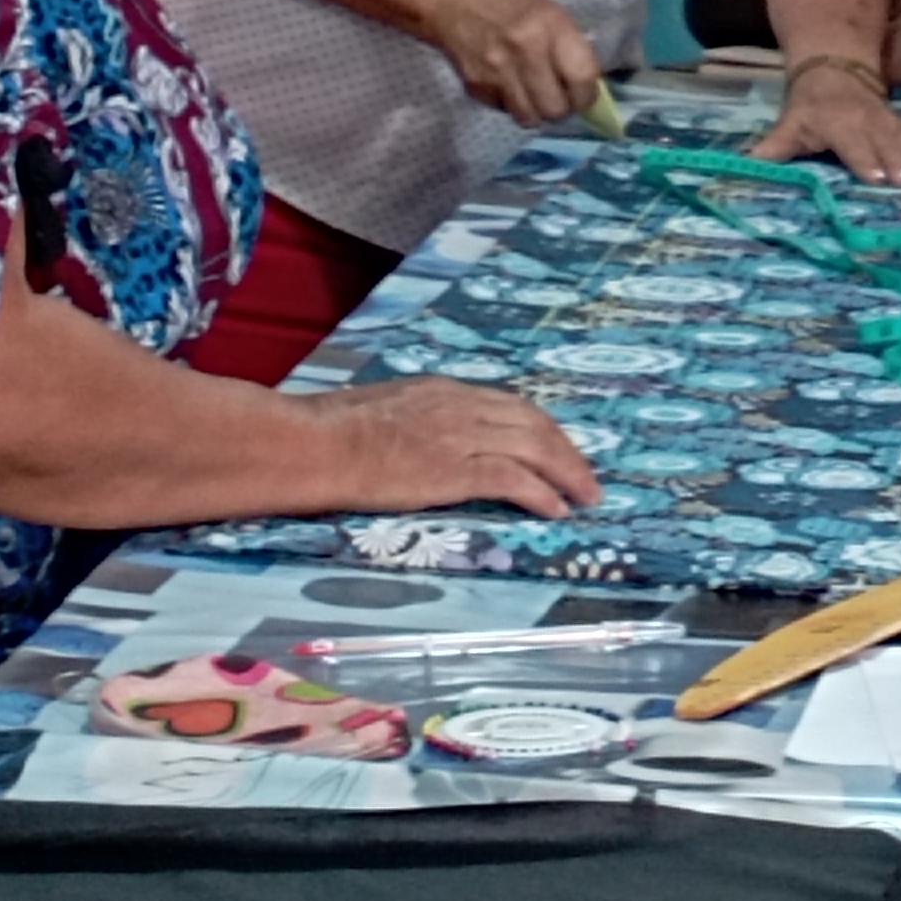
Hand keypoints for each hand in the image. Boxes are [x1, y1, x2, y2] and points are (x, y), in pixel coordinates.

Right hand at [301, 376, 604, 517]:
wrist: (313, 443)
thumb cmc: (329, 431)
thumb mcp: (381, 410)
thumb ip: (412, 420)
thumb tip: (418, 437)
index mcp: (443, 391)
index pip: (509, 405)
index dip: (540, 428)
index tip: (557, 448)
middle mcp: (461, 407)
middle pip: (533, 423)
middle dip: (566, 451)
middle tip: (587, 477)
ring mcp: (460, 436)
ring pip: (533, 447)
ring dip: (567, 473)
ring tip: (586, 497)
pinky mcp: (454, 469)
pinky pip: (512, 479)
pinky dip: (541, 494)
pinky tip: (556, 510)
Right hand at [419, 0, 602, 126]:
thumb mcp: (548, 11)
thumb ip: (567, 46)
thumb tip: (585, 83)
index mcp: (551, 26)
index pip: (583, 78)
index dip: (588, 94)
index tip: (585, 93)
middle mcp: (527, 52)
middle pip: (556, 108)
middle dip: (563, 107)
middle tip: (560, 97)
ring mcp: (498, 73)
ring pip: (530, 118)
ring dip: (537, 111)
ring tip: (536, 96)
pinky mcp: (476, 86)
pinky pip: (505, 110)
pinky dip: (512, 105)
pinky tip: (511, 87)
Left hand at [750, 61, 900, 186]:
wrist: (834, 72)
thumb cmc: (808, 108)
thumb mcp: (788, 125)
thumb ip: (771, 150)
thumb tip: (743, 169)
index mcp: (841, 125)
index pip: (854, 145)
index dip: (866, 160)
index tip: (879, 177)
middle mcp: (873, 126)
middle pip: (890, 146)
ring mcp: (896, 128)